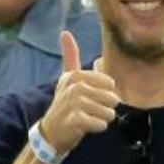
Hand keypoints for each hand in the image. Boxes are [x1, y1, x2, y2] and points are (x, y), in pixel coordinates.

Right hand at [37, 31, 118, 155]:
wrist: (51, 131)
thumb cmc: (65, 104)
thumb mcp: (66, 78)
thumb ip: (69, 56)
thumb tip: (64, 32)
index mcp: (75, 76)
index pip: (109, 84)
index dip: (106, 94)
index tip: (91, 98)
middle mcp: (74, 87)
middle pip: (111, 98)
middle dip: (106, 108)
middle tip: (90, 111)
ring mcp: (74, 103)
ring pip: (108, 112)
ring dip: (103, 119)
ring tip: (89, 119)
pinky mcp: (75, 120)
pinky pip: (101, 124)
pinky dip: (98, 127)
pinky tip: (88, 127)